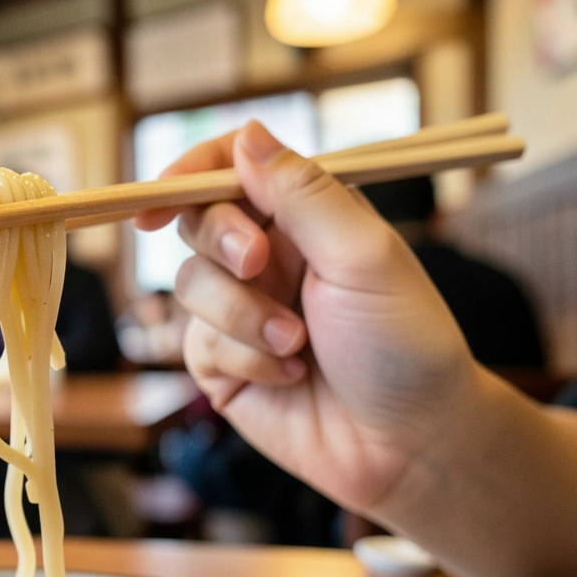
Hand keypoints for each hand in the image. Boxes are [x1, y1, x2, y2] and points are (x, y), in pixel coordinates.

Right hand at [136, 122, 477, 511]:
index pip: (232, 168)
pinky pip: (197, 342)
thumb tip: (247, 131)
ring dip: (242, 314)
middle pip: (197, 219)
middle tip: (258, 263)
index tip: (165, 189)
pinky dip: (243, 356)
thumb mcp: (362, 255)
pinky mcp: (223, 364)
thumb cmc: (406, 343)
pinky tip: (288, 375)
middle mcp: (268, 257)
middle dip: (221, 240)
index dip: (191, 171)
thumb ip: (302, 192)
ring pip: (190, 283)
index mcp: (306, 217)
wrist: (411, 444)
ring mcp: (240, 310)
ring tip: (297, 344)